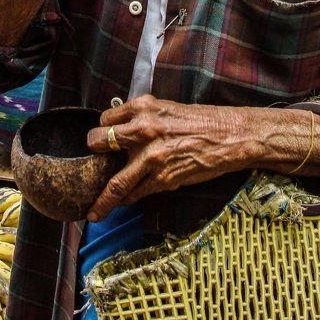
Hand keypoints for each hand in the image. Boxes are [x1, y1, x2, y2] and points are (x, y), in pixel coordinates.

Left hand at [85, 95, 257, 220]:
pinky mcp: (163, 178)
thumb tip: (122, 130)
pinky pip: (137, 193)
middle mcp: (142, 129)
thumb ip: (142, 117)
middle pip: (100, 143)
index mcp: (142, 108)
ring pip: (115, 182)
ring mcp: (151, 156)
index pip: (106, 119)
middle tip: (90, 167)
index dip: (103, 130)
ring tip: (94, 211)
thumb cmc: (200, 121)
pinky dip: (128, 201)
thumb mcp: (165, 108)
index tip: (102, 139)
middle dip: (93, 154)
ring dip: (103, 199)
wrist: (229, 135)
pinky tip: (122, 205)